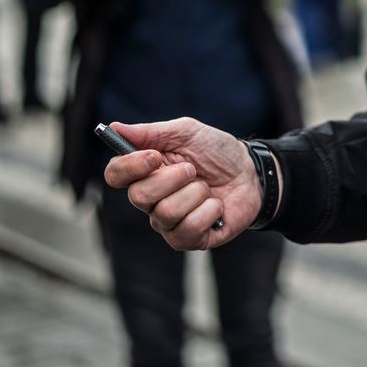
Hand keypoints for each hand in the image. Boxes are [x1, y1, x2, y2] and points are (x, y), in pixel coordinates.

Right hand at [102, 118, 259, 250]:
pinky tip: (216, 205)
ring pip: (165, 213)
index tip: (154, 156)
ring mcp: (167, 222)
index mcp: (145, 171)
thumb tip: (114, 126)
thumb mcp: (187, 132)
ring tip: (207, 187)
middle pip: (138, 196)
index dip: (129, 167)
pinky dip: (208, 211)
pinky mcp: (188, 239)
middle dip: (172, 178)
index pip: (115, 175)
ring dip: (195, 193)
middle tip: (192, 169)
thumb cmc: (217, 152)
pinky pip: (187, 230)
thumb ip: (151, 132)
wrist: (252, 173)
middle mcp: (151, 200)